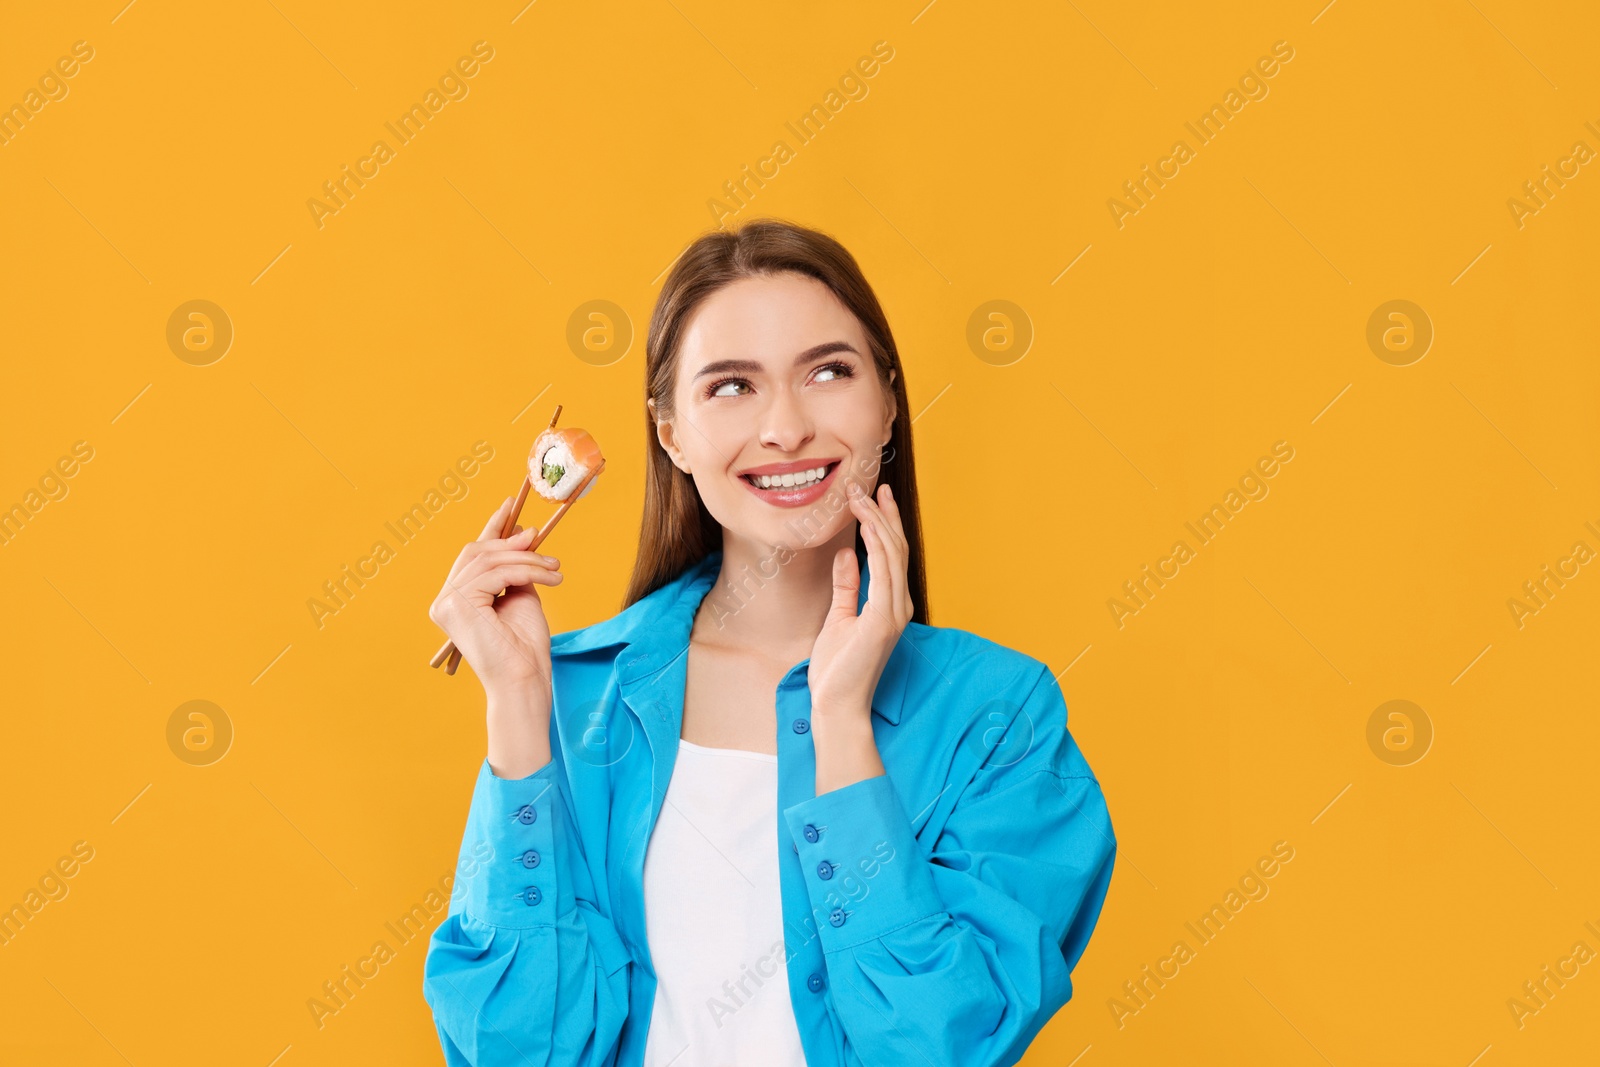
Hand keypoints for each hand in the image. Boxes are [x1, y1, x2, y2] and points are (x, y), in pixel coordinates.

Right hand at [428, 495, 564, 699]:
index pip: (472, 555)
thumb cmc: (524, 648)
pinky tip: (548, 578)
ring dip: (527, 559)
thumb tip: (522, 534)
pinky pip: (496, 573)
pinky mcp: (458, 605)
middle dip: (512, 542)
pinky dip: (526, 571)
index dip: (492, 527)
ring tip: (554, 568)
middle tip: (540, 538)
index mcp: (456, 600)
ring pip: (490, 561)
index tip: (511, 505)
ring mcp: (447, 603)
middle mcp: (444, 601)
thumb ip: (515, 570)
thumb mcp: (521, 597)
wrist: (525, 680)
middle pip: (477, 553)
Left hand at [808, 480, 913, 721]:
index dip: (884, 524)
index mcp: (891, 606)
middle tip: (869, 486)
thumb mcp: (838, 617)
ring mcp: (894, 614)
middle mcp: (899, 606)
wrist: (837, 704)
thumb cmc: (837, 669)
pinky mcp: (882, 621)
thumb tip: (844, 555)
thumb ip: (846, 586)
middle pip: (896, 549)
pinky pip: (882, 574)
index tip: (873, 497)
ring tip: (860, 497)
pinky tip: (865, 526)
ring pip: (891, 555)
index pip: (891, 556)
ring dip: (876, 522)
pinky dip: (875, 546)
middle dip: (883, 515)